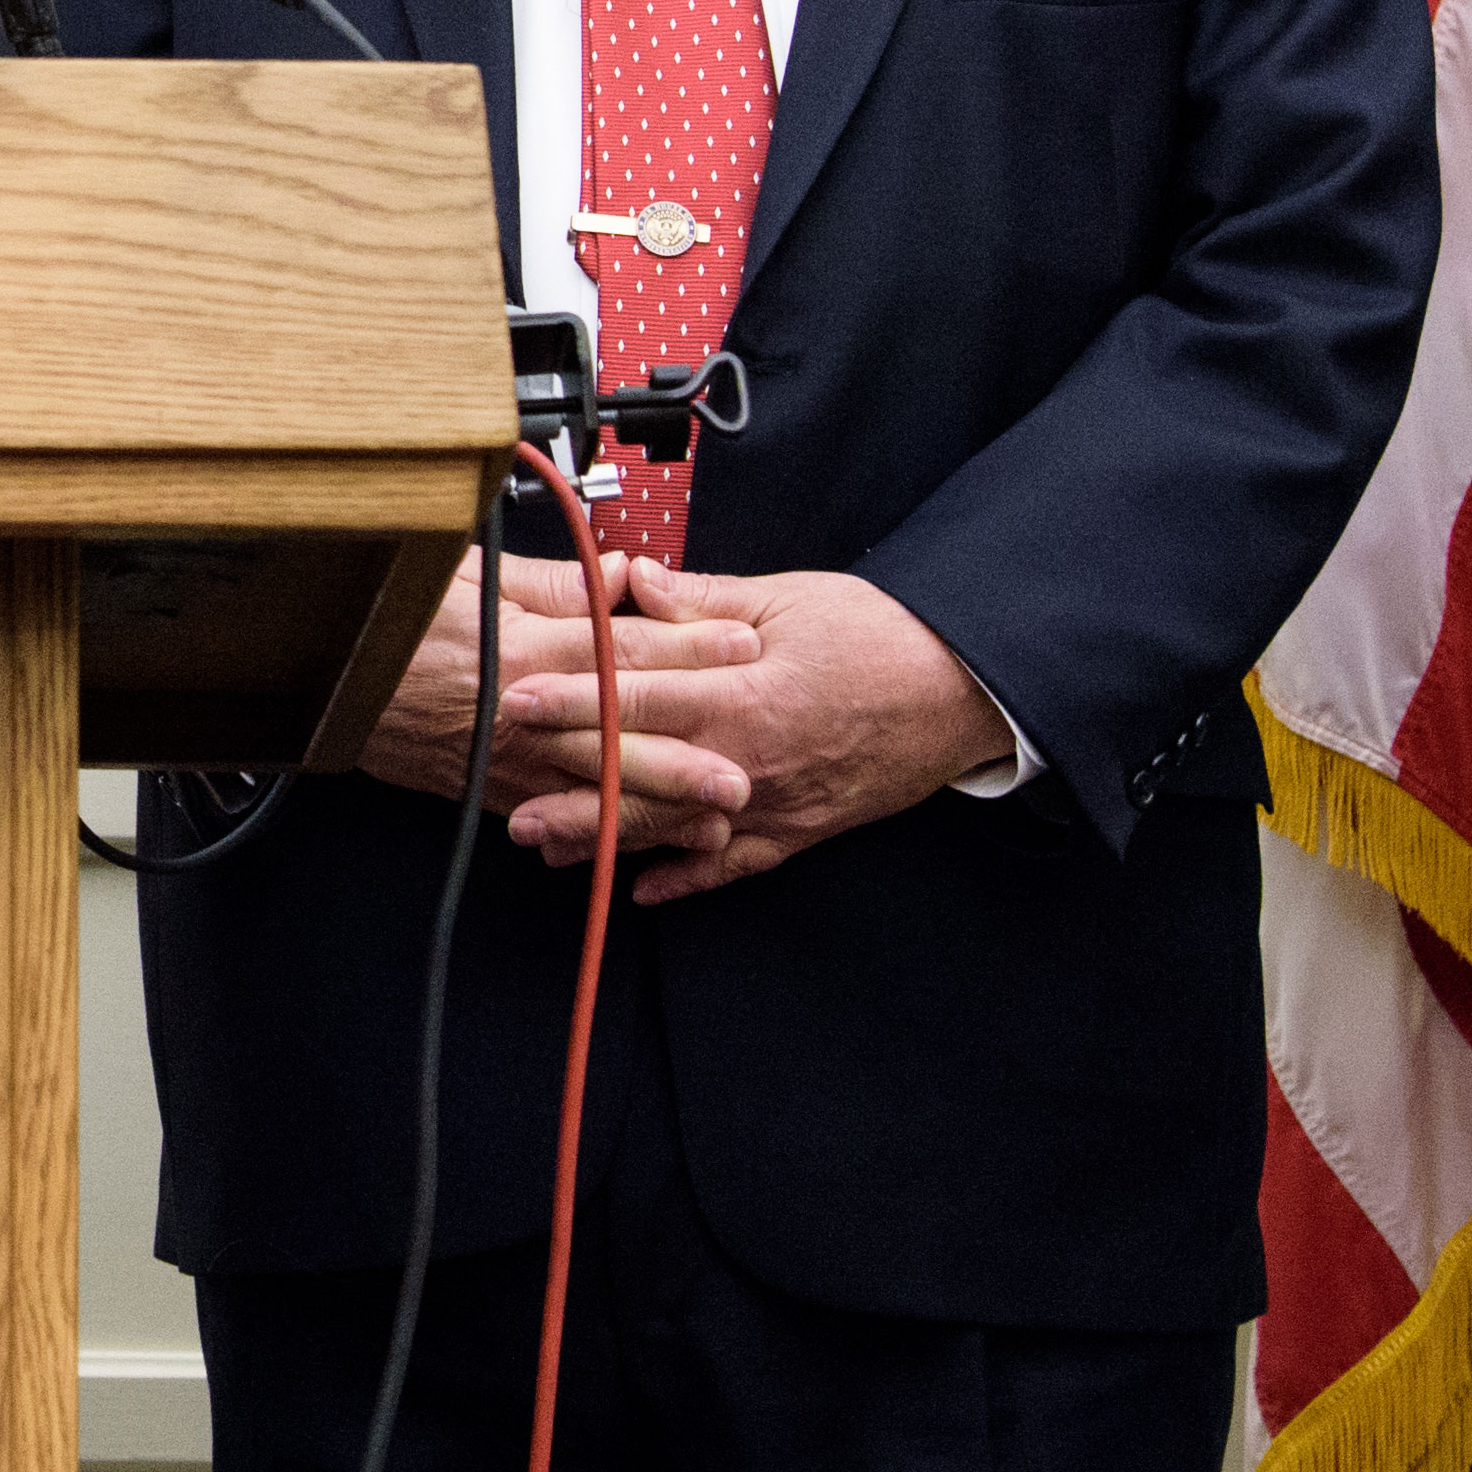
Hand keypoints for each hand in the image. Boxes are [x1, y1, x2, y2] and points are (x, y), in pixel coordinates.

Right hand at [356, 548, 761, 869]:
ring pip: (593, 790)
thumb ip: (556, 583)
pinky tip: (638, 845)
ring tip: (713, 823)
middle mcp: (522, 711)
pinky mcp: (491, 791)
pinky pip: (554, 819)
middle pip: (619, 735)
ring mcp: (507, 760)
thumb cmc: (393, 617)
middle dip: (687, 759)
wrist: (322, 676)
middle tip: (743, 776)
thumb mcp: (472, 577)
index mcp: (524, 647)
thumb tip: (623, 573)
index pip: (622, 647)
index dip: (688, 647)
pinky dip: (596, 835)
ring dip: (656, 810)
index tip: (745, 646)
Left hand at [503, 562, 1008, 903]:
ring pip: (681, 830)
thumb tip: (635, 583)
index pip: (646, 699)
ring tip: (551, 846)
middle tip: (508, 802)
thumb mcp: (789, 600)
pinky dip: (690, 878)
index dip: (578, 700)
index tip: (520, 701)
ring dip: (614, 840)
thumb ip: (704, 601)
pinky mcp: (803, 830)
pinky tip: (642, 888)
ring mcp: (779, 803)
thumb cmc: (881, 636)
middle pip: (650, 778)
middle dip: (576, 790)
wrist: (963, 692)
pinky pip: (737, 865)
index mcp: (750, 692)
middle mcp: (757, 758)